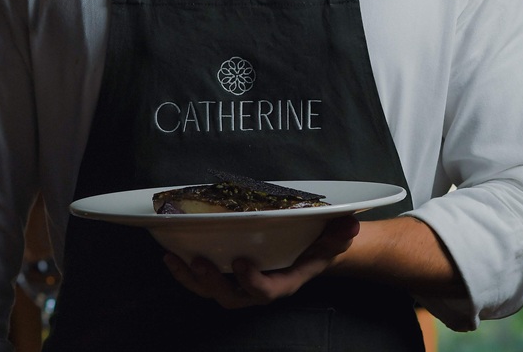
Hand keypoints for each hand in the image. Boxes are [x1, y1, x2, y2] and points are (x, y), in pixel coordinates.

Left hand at [162, 214, 359, 308]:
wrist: (312, 250)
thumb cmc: (320, 243)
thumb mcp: (334, 238)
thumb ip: (340, 233)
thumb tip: (350, 224)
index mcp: (284, 281)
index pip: (267, 291)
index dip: (253, 282)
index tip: (241, 262)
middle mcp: (260, 287)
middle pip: (232, 297)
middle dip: (213, 283)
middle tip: (200, 262)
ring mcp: (241, 283)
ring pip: (213, 291)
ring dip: (191, 279)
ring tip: (174, 260)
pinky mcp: (228, 274)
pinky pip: (204, 280)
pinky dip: (186, 272)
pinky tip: (171, 256)